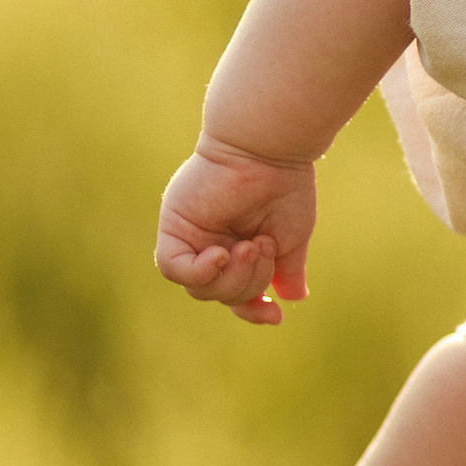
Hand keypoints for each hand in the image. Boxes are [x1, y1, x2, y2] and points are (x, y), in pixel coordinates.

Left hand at [156, 137, 318, 323]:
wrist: (270, 149)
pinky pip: (174, 268)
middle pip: (219, 294)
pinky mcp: (174, 224)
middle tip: (264, 247)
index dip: (252, 310)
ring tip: (251, 245)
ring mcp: (191, 235)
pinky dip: (200, 271)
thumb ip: (285, 269)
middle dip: (249, 283)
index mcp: (238, 246)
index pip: (236, 293)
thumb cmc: (285, 186)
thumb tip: (292, 298)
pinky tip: (222, 255)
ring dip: (232, 276)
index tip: (276, 316)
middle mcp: (211, 242)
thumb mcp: (290, 237)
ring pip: (198, 287)